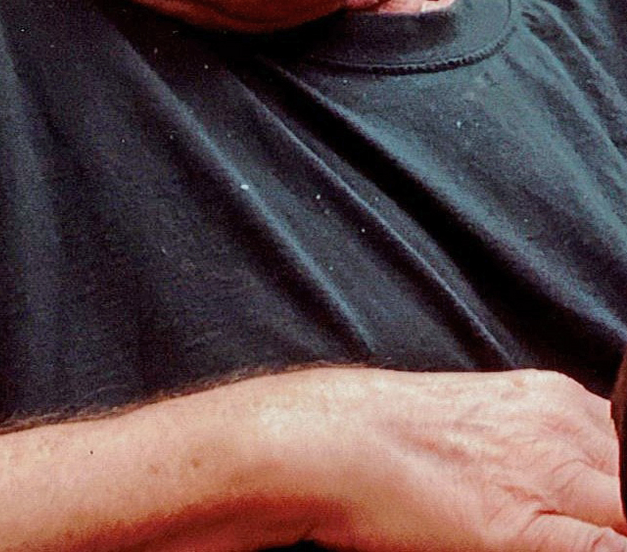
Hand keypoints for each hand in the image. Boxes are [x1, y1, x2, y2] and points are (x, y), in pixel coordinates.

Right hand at [259, 367, 626, 550]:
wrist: (338, 441)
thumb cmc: (397, 435)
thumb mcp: (489, 417)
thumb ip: (546, 438)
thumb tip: (584, 475)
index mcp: (557, 399)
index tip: (612, 506)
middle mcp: (563, 427)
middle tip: (598, 522)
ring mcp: (550, 476)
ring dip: (620, 525)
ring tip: (577, 531)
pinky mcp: (524, 528)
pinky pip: (605, 550)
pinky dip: (610, 550)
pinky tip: (591, 548)